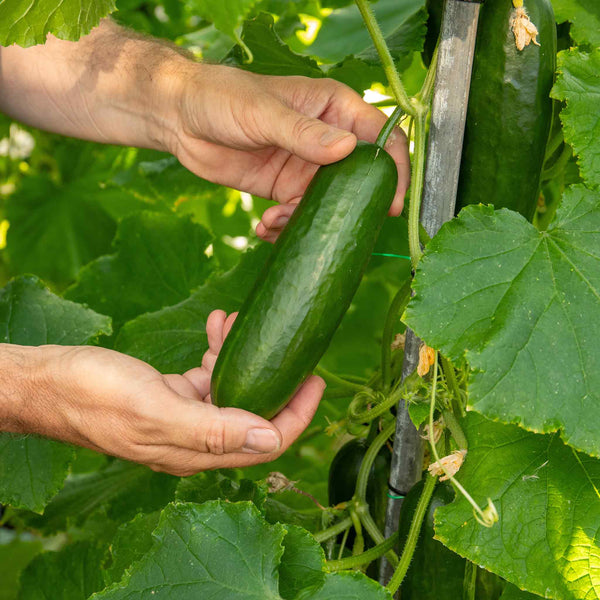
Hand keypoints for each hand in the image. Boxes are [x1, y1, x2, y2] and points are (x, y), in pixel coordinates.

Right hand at [1, 316, 323, 475]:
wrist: (46, 381)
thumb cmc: (91, 394)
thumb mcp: (154, 410)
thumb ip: (213, 429)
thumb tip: (270, 438)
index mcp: (194, 451)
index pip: (265, 443)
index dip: (297, 415)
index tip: (315, 379)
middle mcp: (194, 439)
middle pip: (255, 415)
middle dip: (276, 379)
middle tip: (290, 344)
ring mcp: (182, 417)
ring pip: (231, 388)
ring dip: (241, 354)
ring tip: (234, 320)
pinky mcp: (169, 396)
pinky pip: (206, 375)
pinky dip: (215, 349)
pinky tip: (215, 324)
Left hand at [169, 67, 409, 239]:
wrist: (181, 120)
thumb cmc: (222, 98)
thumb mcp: (262, 112)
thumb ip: (303, 132)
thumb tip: (347, 149)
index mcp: (333, 109)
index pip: (380, 136)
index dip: (393, 169)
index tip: (391, 203)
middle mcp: (327, 140)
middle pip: (359, 179)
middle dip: (348, 206)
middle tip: (334, 227)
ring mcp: (306, 168)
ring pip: (327, 204)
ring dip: (307, 220)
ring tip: (275, 219)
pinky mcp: (285, 190)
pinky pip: (299, 215)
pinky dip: (286, 227)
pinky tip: (264, 226)